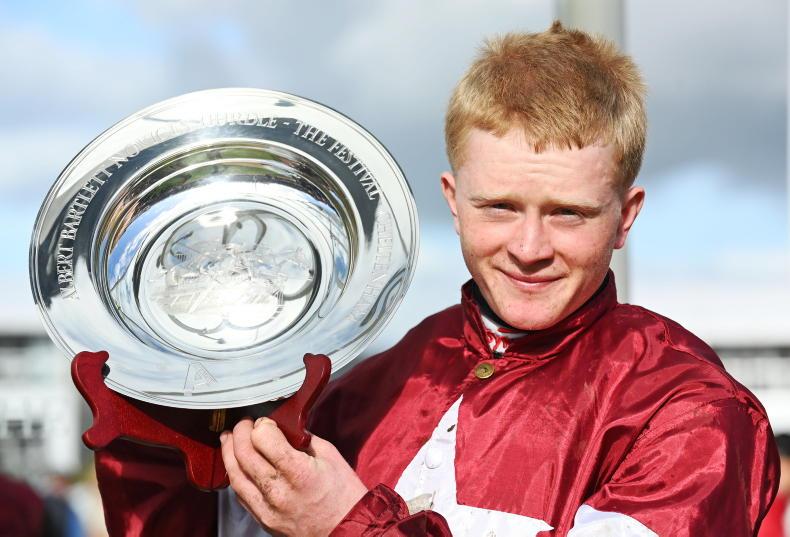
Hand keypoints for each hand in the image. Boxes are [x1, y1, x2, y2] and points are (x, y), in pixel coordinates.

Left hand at [220, 417, 367, 535]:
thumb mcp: (330, 456)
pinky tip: (237, 465)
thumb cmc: (343, 495)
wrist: (346, 530)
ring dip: (229, 452)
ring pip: (235, 475)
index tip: (266, 422)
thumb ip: (302, 439)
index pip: (263, 438)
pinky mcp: (263, 520)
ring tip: (229, 439)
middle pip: (244, 454)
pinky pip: (240, 495)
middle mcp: (279, 491)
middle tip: (245, 424)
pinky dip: (236, 475)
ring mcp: (268, 508)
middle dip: (240, 432)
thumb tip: (283, 426)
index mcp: (299, 472)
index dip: (262, 424)